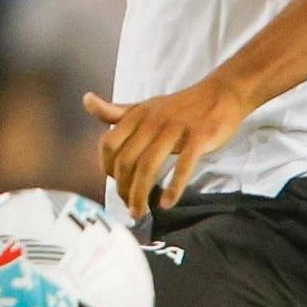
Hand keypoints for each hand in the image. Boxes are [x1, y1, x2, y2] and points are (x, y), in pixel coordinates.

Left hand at [84, 83, 251, 214]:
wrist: (220, 94)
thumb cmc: (179, 106)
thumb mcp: (144, 106)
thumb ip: (116, 112)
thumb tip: (86, 101)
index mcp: (137, 115)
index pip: (109, 144)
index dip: (107, 167)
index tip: (115, 183)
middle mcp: (152, 121)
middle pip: (127, 160)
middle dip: (123, 188)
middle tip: (128, 206)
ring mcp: (176, 129)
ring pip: (149, 166)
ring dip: (141, 194)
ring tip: (140, 212)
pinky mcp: (199, 137)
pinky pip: (183, 165)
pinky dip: (174, 187)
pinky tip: (167, 203)